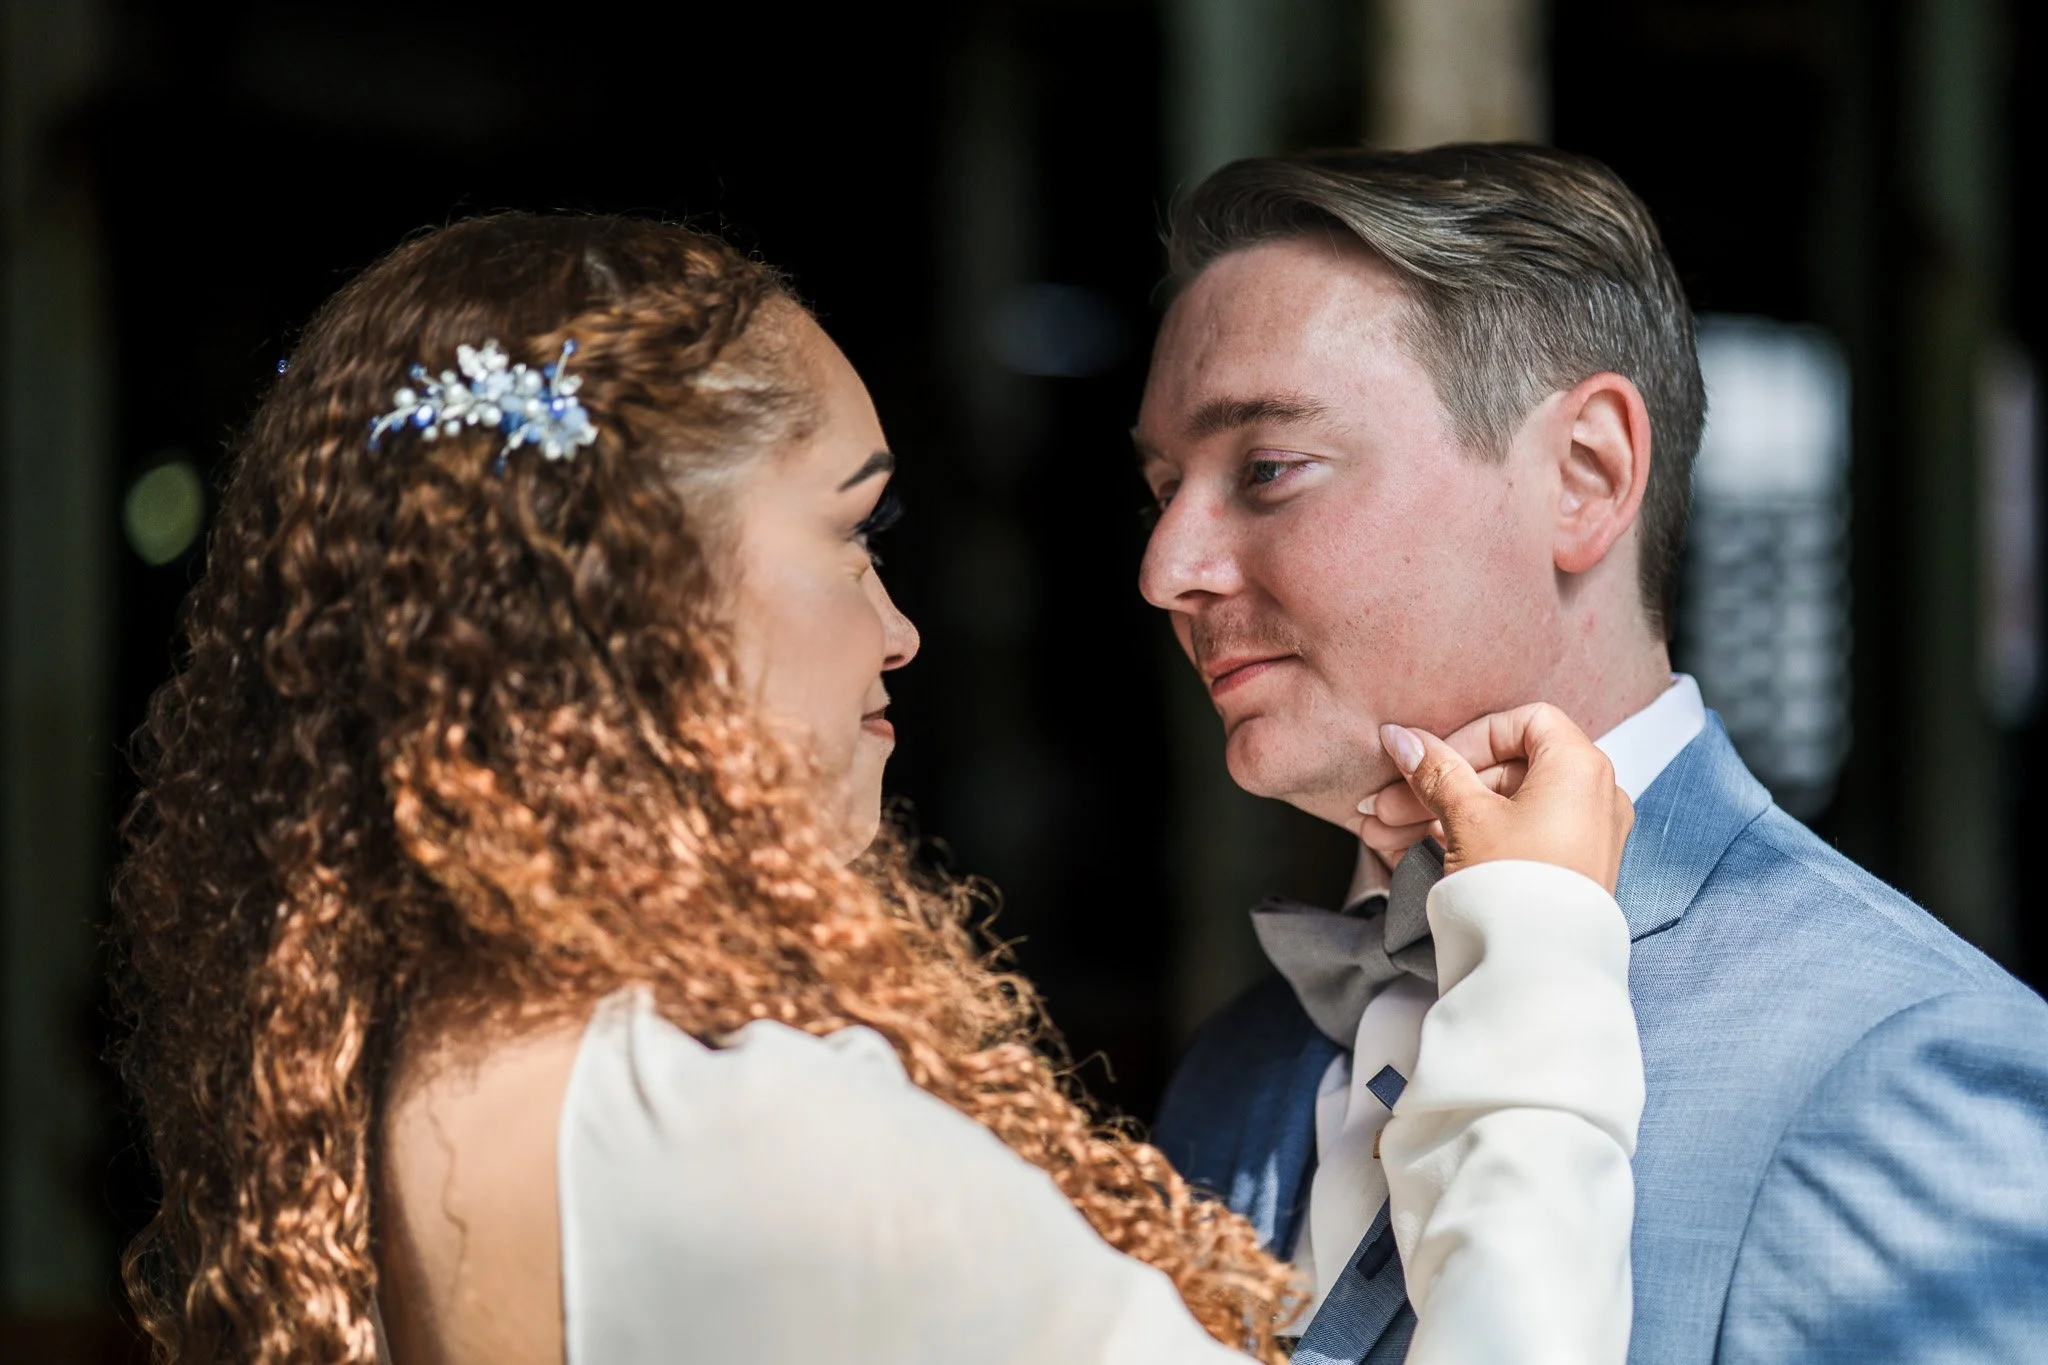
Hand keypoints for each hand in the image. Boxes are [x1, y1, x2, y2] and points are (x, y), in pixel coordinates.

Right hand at [1372, 703, 1633, 893]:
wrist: (1541, 971)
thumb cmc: (1514, 885)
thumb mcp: (1466, 817)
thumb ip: (1434, 771)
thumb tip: (1402, 737)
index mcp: (1580, 767)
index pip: (1524, 723)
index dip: (1470, 737)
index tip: (1429, 763)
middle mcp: (1593, 797)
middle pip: (1505, 769)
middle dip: (1437, 785)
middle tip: (1387, 806)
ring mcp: (1583, 836)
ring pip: (1501, 808)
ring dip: (1440, 815)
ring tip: (1385, 835)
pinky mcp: (1567, 870)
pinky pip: (1513, 839)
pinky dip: (1469, 838)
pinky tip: (1415, 849)